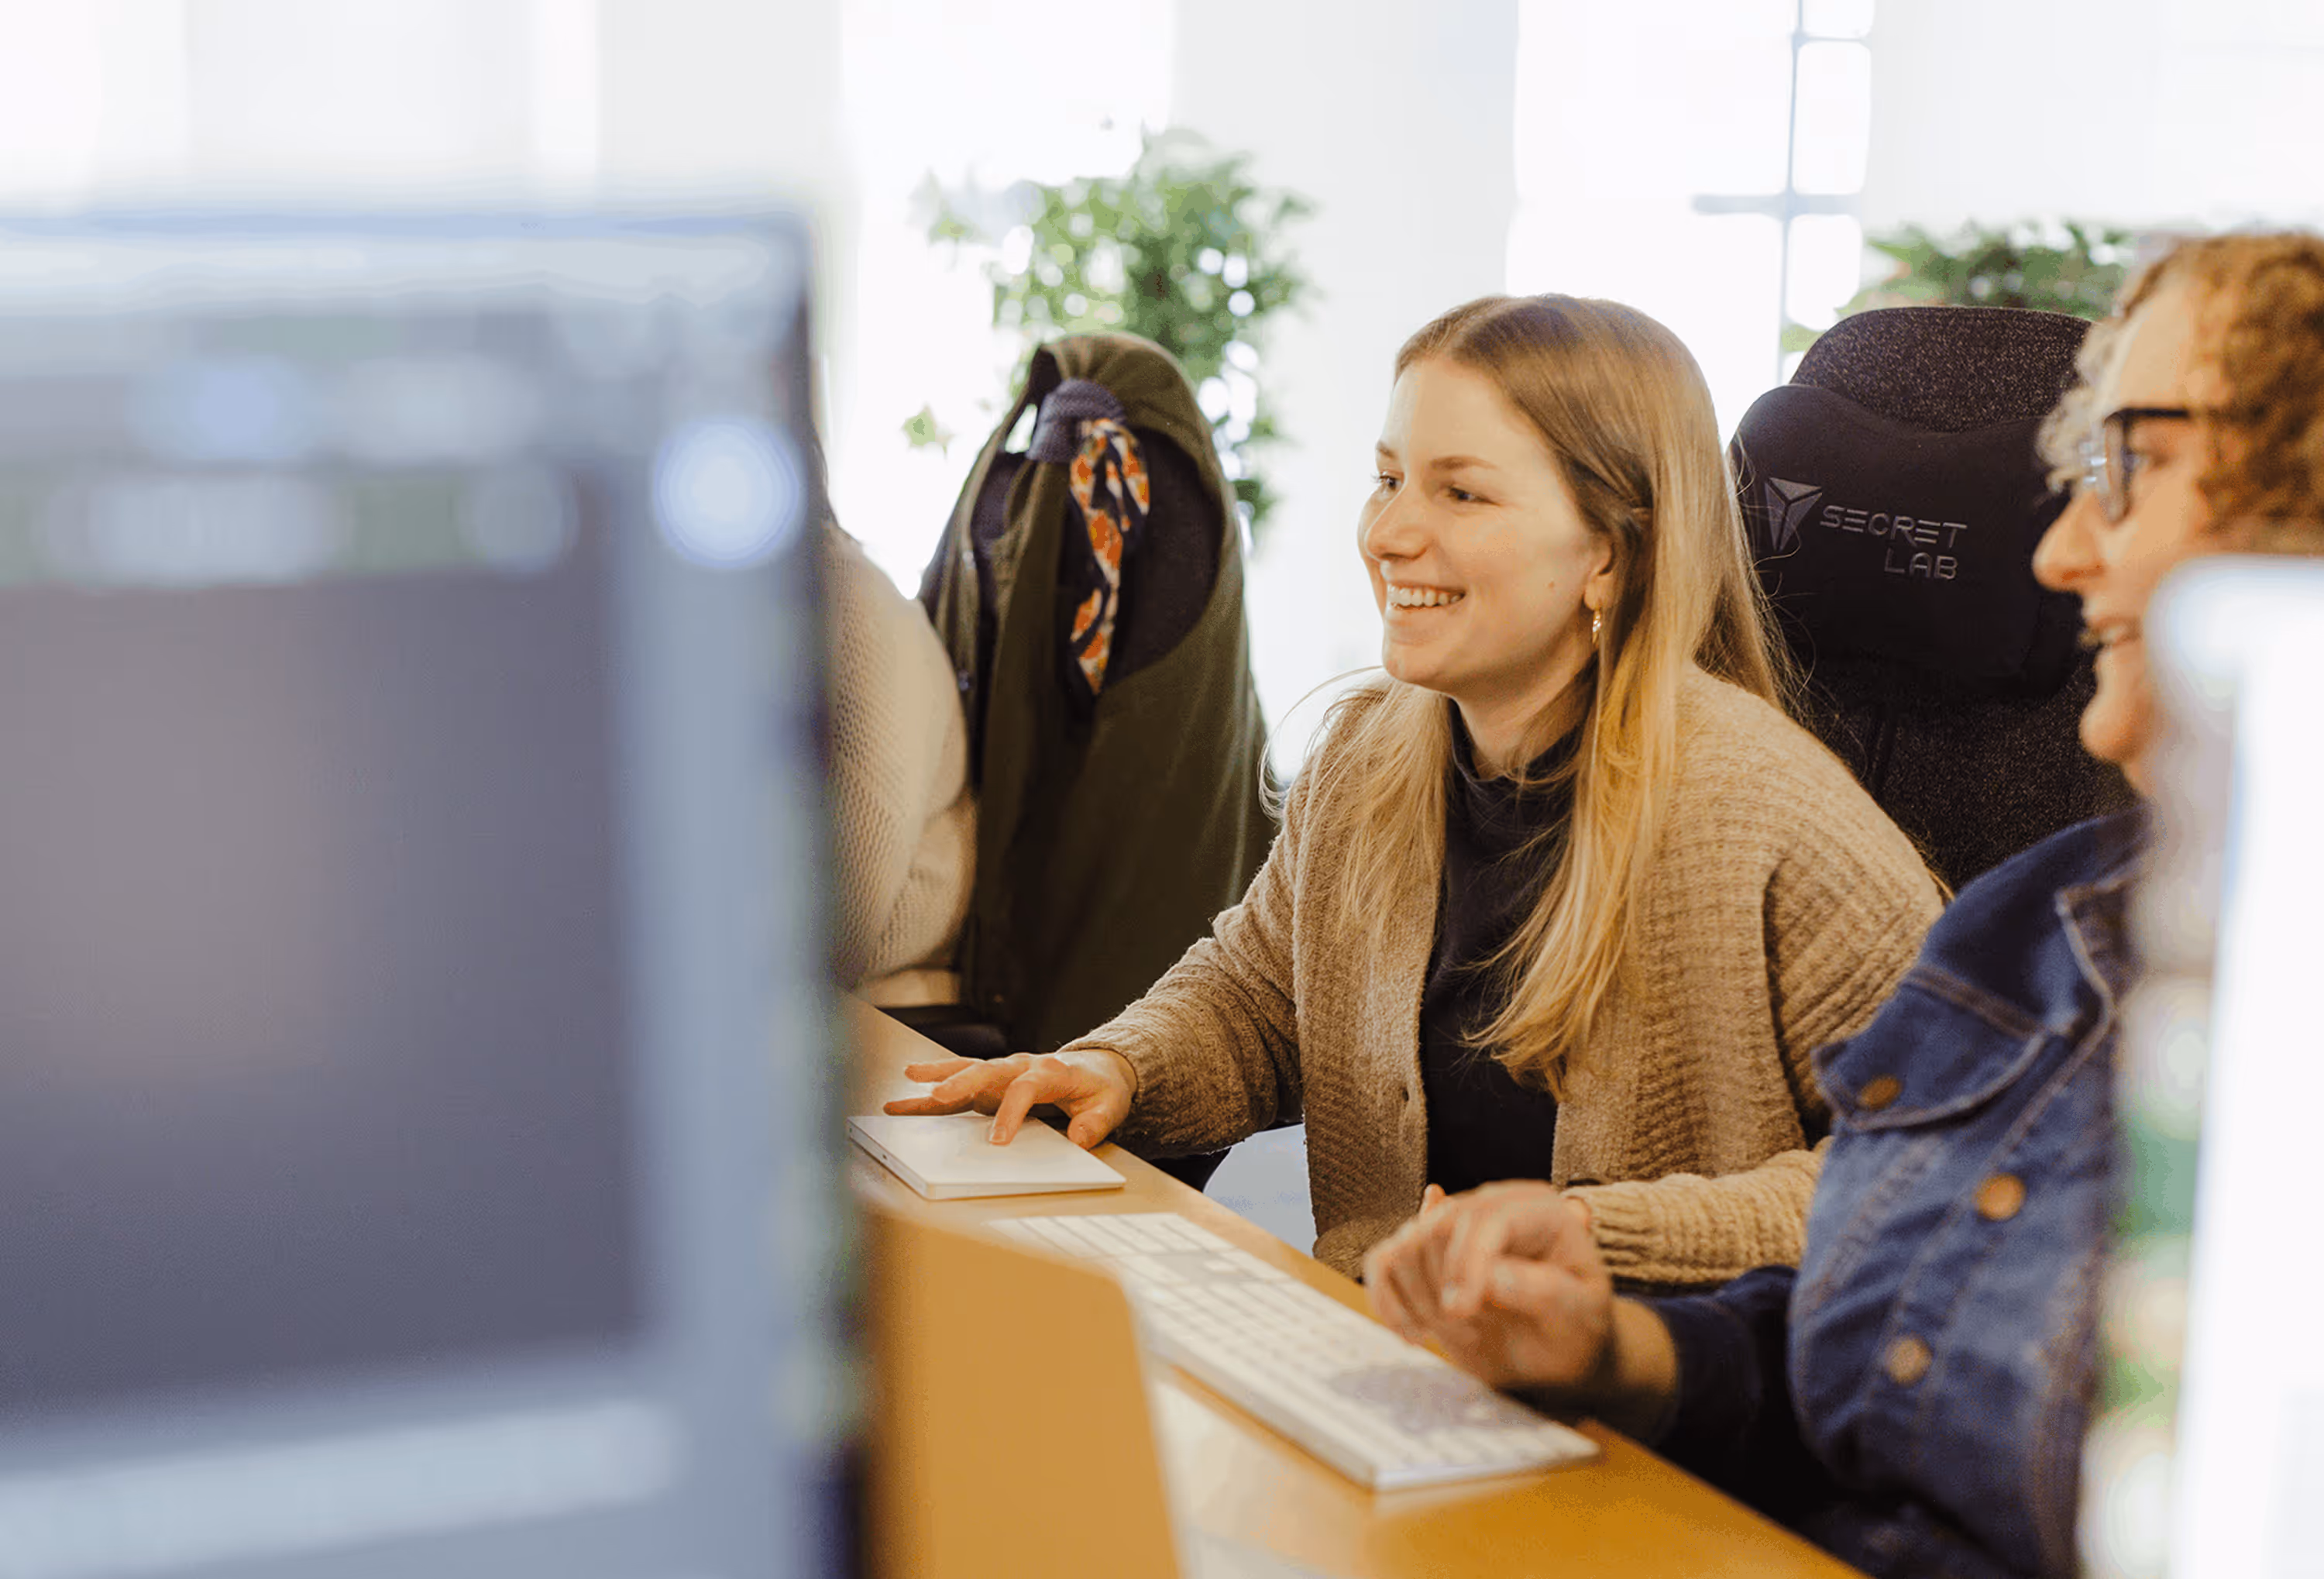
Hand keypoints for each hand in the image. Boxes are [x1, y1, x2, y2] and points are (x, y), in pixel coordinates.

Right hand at [880, 1048, 1134, 1148]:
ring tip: (908, 1079)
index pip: (1025, 1089)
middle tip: (936, 1098)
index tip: (997, 1141)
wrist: (1101, 1067)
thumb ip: (1095, 1123)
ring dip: (939, 1075)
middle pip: (988, 1071)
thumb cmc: (1102, 1087)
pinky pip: (964, 1078)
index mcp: (1052, 1071)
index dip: (1010, 1113)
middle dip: (961, 1084)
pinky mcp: (996, 1079)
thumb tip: (1079, 1138)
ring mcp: (1007, 1070)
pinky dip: (939, 1080)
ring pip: (969, 1069)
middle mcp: (1023, 1065)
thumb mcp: (1110, 1106)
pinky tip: (912, 1084)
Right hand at [1362, 1180, 1583, 1336]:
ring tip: (1461, 1335)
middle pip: (1436, 1228)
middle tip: (1472, 1334)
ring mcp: (1452, 1227)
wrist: (1558, 1350)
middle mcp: (1490, 1205)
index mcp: (1537, 1209)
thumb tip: (1490, 1276)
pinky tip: (1414, 1334)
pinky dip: (1386, 1301)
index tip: (1462, 1312)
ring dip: (1420, 1302)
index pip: (1485, 1218)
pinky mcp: (1424, 1254)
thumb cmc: (1576, 1328)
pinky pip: (1381, 1263)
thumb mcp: (1579, 1314)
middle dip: (1444, 1289)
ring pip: (1404, 1246)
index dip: (1467, 1262)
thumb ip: (1544, 1292)